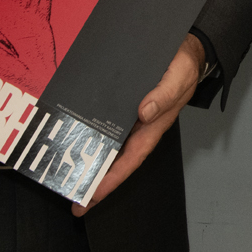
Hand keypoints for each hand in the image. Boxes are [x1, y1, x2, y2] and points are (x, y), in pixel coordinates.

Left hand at [73, 33, 202, 215]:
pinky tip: (74, 139)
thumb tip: (145, 112)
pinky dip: (89, 134)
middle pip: (116, 160)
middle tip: (75, 202)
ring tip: (68, 178)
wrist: (184, 49)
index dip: (111, 180)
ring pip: (107, 144)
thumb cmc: (183, 67)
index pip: (130, 159)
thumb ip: (164, 95)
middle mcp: (139, 126)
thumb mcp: (178, 78)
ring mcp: (128, 117)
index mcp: (153, 127)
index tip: (92, 197)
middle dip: (97, 181)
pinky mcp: (120, 104)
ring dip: (90, 161)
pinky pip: (103, 124)